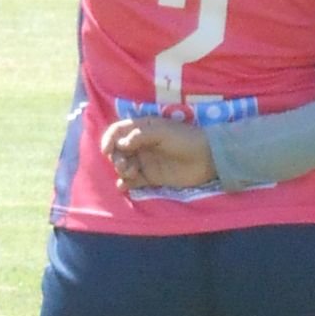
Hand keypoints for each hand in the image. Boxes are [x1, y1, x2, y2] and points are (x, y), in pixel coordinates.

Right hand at [101, 117, 216, 191]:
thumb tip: (122, 144)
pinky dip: (125, 183)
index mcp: (142, 129)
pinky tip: (124, 186)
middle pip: (117, 150)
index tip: (107, 150)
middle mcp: (140, 144)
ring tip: (131, 173)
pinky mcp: (151, 177)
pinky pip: (132, 181)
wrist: (208, 158)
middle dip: (115, 157)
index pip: (118, 131)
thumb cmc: (185, 139)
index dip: (109, 139)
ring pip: (123, 165)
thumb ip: (140, 136)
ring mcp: (145, 161)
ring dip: (121, 169)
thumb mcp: (163, 132)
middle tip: (123, 165)